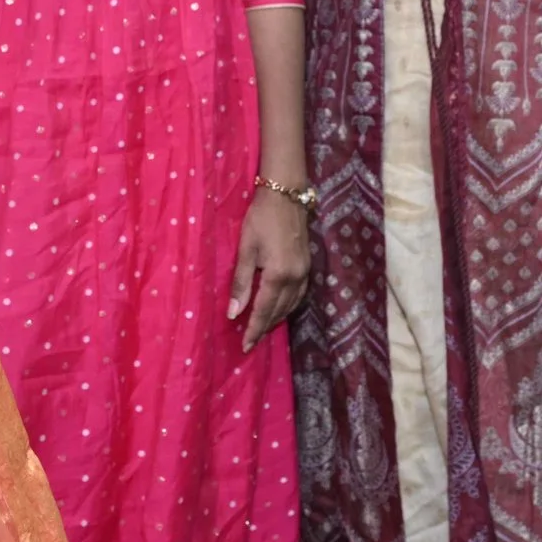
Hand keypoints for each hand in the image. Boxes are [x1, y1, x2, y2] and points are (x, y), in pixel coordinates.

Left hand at [229, 187, 310, 350]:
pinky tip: (280, 308)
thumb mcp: (246, 249)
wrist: (286, 195)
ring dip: (277, 319)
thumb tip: (233, 313)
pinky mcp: (307, 265)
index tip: (245, 346)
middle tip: (251, 342)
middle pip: (279, 311)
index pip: (264, 311)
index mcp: (278, 275)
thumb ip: (241, 283)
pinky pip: (299, 295)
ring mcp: (305, 272)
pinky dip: (288, 306)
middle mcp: (295, 278)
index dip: (254, 330)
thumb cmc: (260, 219)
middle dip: (264, 328)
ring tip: (262, 329)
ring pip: (291, 305)